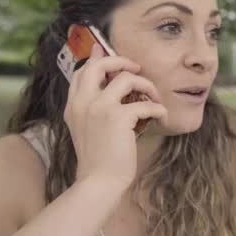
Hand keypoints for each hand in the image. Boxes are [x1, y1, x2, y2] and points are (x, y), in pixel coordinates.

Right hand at [63, 43, 166, 190]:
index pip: (82, 71)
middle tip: (137, 68)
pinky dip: (158, 109)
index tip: (108, 52)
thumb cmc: (98, 159)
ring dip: (147, 86)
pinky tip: (161, 118)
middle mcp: (83, 102)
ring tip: (154, 99)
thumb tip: (108, 90)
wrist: (98, 182)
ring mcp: (100, 108)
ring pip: (127, 78)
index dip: (98, 59)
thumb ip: (92, 107)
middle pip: (100, 64)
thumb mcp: (86, 129)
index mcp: (73, 105)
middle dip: (121, 61)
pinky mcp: (118, 118)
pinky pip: (146, 103)